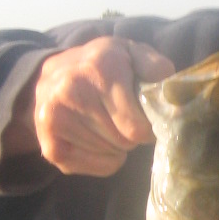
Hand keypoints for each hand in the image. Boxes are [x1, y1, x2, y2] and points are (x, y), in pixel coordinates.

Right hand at [11, 37, 172, 176]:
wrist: (49, 75)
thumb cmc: (100, 66)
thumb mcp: (129, 52)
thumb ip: (154, 66)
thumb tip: (169, 88)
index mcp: (98, 69)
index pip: (135, 126)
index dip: (147, 125)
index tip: (144, 116)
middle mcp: (71, 92)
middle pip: (125, 141)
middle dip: (131, 133)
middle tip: (123, 117)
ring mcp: (55, 120)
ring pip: (112, 154)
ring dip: (116, 144)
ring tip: (104, 122)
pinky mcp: (50, 146)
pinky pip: (98, 167)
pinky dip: (103, 158)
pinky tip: (93, 136)